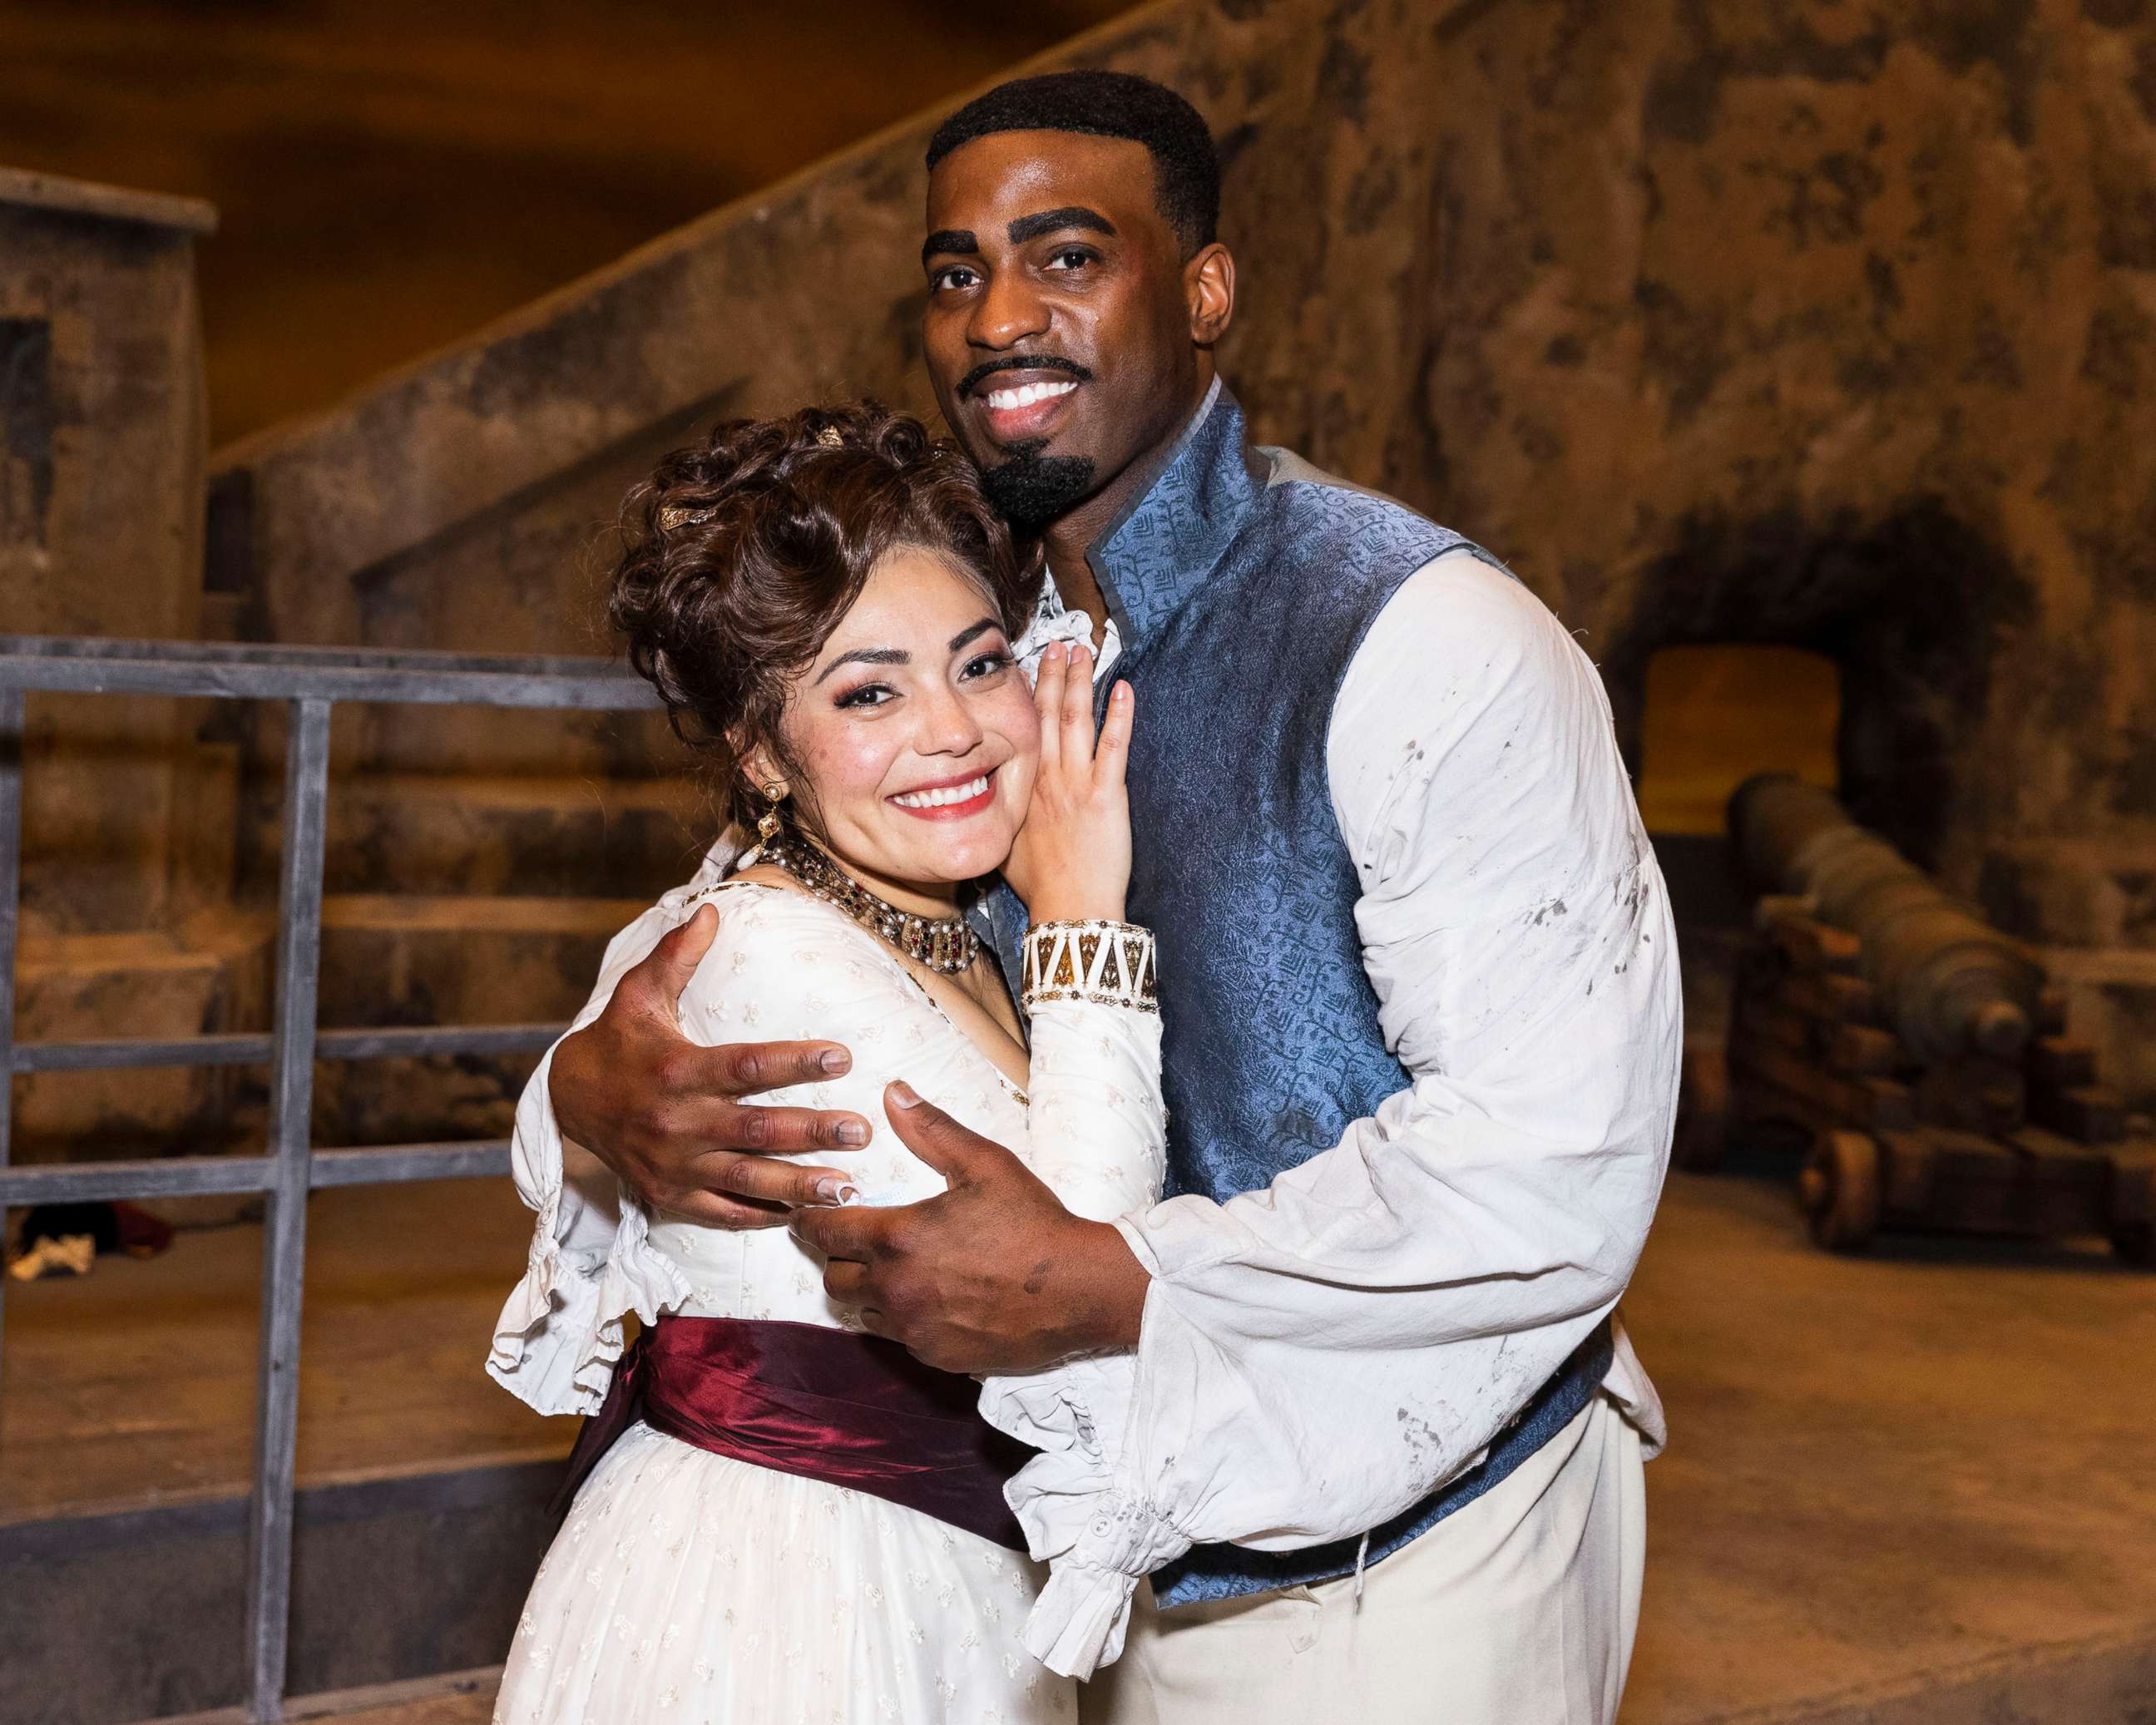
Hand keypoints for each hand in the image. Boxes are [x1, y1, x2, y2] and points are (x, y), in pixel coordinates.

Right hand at [548, 903, 873, 1228]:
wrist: (570, 1101)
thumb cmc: (618, 1041)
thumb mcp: (639, 993)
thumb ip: (677, 955)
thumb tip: (711, 911)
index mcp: (676, 1070)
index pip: (745, 1067)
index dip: (795, 1063)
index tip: (843, 1057)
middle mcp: (676, 1121)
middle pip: (756, 1129)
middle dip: (813, 1131)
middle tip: (861, 1130)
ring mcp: (673, 1165)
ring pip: (746, 1179)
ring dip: (800, 1184)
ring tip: (848, 1186)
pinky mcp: (669, 1195)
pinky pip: (722, 1212)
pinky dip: (762, 1216)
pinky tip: (804, 1215)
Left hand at [789, 1082, 1149, 1372]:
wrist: (1078, 1288)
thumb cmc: (1032, 1222)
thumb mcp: (983, 1163)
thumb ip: (930, 1129)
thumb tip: (893, 1094)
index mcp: (898, 1238)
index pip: (823, 1232)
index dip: (809, 1221)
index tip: (807, 1216)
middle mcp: (896, 1288)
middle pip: (833, 1279)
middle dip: (838, 1258)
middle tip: (856, 1242)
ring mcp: (914, 1328)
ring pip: (862, 1312)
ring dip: (868, 1291)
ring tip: (894, 1270)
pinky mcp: (936, 1356)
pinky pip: (898, 1338)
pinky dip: (903, 1319)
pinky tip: (930, 1299)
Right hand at [1002, 642, 1133, 924]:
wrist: (1070, 909)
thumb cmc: (1041, 887)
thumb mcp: (1007, 847)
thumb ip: (1005, 818)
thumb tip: (991, 807)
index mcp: (1021, 789)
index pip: (1021, 731)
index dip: (1024, 697)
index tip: (1025, 670)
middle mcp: (1045, 778)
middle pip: (1046, 715)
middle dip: (1051, 675)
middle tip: (1058, 645)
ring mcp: (1075, 783)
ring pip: (1075, 720)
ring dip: (1079, 682)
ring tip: (1083, 652)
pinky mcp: (1106, 794)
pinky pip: (1114, 746)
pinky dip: (1119, 716)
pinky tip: (1124, 689)